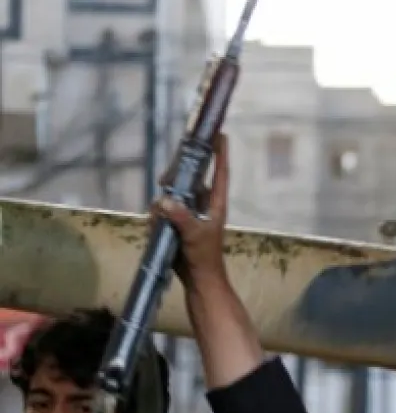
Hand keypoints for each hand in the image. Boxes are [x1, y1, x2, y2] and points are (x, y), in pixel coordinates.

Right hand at [153, 132, 229, 288]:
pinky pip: (163, 211)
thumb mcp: (194, 234)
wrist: (198, 279)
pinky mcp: (177, 222)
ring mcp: (189, 212)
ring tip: (161, 217)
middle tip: (165, 178)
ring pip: (173, 194)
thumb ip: (180, 217)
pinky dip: (158, 216)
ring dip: (164, 201)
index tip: (220, 134)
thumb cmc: (204, 256)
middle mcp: (203, 204)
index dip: (221, 154)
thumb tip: (164, 200)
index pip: (221, 173)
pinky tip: (156, 228)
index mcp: (216, 203)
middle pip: (191, 179)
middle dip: (178, 177)